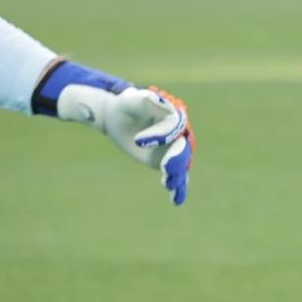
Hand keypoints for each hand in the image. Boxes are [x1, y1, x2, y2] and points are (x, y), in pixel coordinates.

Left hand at [57, 83, 193, 206]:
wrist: (119, 119)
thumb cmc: (125, 106)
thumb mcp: (129, 100)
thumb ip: (142, 100)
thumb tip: (156, 100)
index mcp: (174, 114)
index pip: (175, 126)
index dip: (160, 134)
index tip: (138, 141)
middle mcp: (179, 133)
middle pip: (183, 147)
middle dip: (176, 158)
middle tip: (164, 167)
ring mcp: (174, 149)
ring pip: (181, 164)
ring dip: (176, 175)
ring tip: (168, 184)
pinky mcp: (166, 162)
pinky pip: (176, 176)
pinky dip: (178, 188)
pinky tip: (176, 201)